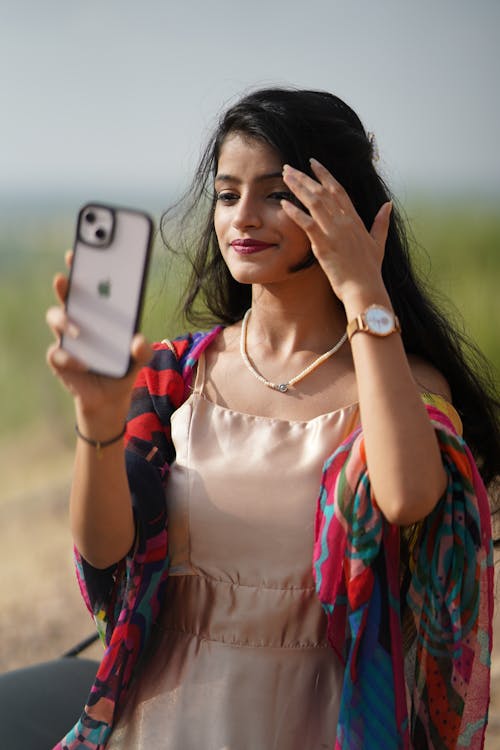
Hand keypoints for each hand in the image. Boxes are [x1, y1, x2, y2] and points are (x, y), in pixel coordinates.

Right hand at [46, 251, 151, 425]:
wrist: (111, 398)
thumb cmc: (123, 367)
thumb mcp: (140, 358)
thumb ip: (143, 349)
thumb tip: (138, 339)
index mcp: (99, 312)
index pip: (89, 284)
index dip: (83, 266)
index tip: (80, 251)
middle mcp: (79, 320)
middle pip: (68, 295)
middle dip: (66, 284)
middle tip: (66, 277)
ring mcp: (67, 339)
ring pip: (55, 319)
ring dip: (64, 321)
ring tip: (79, 329)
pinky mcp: (61, 361)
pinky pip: (58, 354)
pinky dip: (70, 357)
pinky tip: (84, 363)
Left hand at [281, 159, 391, 303]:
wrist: (365, 290)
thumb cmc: (370, 271)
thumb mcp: (379, 243)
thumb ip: (381, 222)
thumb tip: (388, 205)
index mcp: (356, 220)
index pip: (338, 190)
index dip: (325, 174)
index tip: (313, 163)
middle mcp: (345, 222)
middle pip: (323, 191)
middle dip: (305, 177)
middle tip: (288, 167)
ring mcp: (335, 232)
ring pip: (314, 202)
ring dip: (298, 187)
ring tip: (284, 176)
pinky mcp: (324, 245)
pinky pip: (307, 224)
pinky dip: (295, 212)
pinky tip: (283, 204)